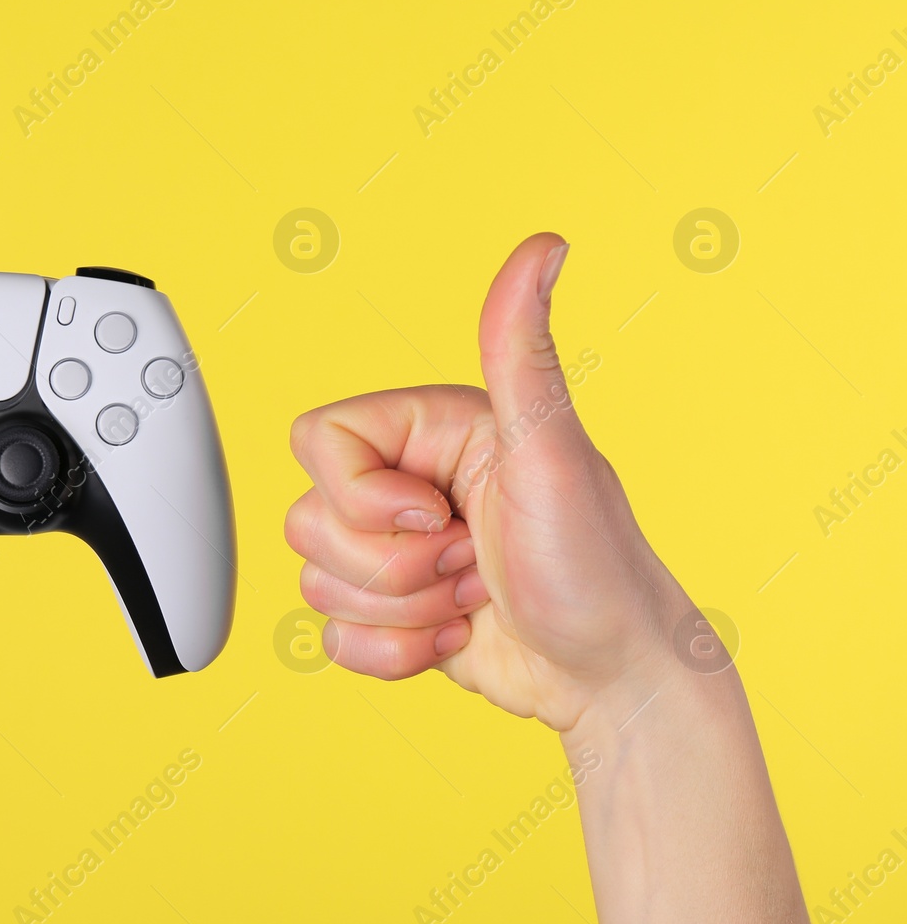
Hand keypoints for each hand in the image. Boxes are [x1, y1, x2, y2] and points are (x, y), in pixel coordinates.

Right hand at [286, 233, 689, 730]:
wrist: (614, 679)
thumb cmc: (597, 568)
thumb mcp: (554, 453)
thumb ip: (522, 351)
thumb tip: (545, 244)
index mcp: (430, 429)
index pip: (318, 440)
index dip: (364, 495)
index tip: (439, 515)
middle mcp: (405, 483)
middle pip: (308, 518)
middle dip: (393, 567)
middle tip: (470, 561)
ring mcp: (394, 551)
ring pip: (316, 579)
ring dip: (400, 612)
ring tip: (471, 598)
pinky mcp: (389, 611)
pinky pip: (331, 635)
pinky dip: (392, 653)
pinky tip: (455, 637)